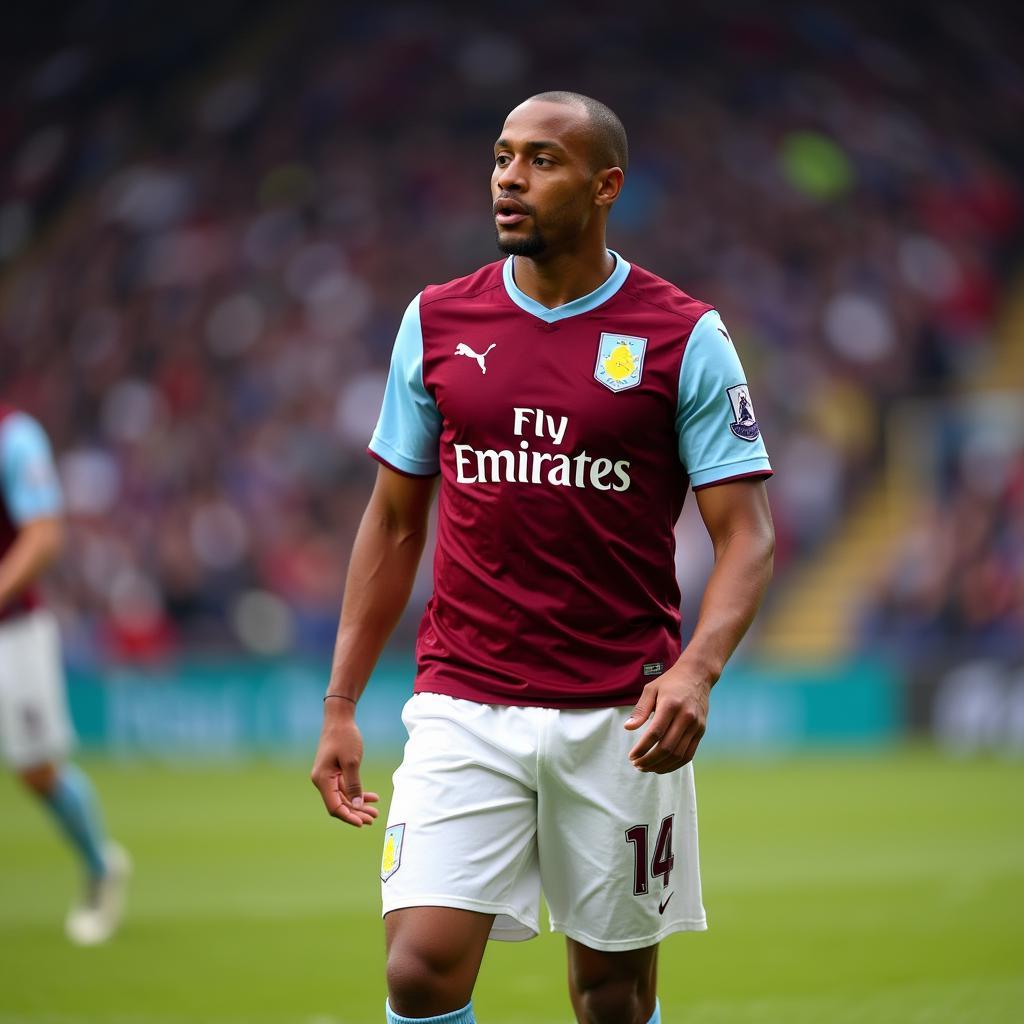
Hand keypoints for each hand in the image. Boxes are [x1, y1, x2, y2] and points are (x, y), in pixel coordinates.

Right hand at [310, 706, 379, 826]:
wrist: (339, 719)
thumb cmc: (345, 737)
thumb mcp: (352, 761)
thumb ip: (354, 784)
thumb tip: (357, 805)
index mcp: (322, 780)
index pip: (334, 806)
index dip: (348, 816)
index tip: (362, 823)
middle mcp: (322, 781)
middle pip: (339, 804)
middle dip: (356, 813)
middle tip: (373, 819)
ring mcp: (328, 777)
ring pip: (344, 797)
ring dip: (359, 804)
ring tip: (375, 812)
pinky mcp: (334, 772)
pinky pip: (345, 787)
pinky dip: (357, 793)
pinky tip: (372, 798)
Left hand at [624, 666, 711, 773]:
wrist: (697, 675)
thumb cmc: (670, 682)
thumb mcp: (651, 689)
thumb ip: (640, 709)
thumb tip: (628, 728)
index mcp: (671, 705)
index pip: (655, 733)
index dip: (642, 748)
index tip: (631, 756)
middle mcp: (686, 717)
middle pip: (667, 747)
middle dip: (649, 760)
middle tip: (637, 765)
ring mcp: (696, 726)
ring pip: (678, 754)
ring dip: (661, 765)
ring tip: (646, 767)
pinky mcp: (701, 731)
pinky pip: (689, 754)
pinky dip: (674, 764)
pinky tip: (661, 766)